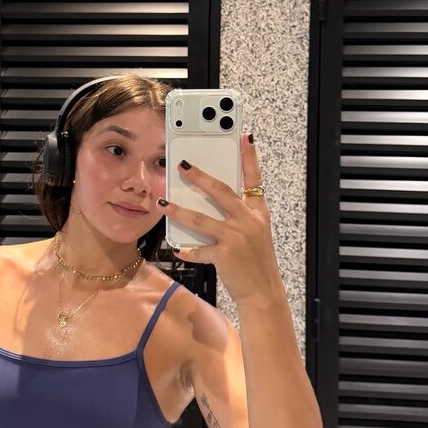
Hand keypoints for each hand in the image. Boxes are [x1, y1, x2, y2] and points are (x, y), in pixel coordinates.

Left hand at [158, 134, 281, 305]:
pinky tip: (178, 249)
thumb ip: (239, 213)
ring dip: (179, 210)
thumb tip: (211, 199)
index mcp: (258, 212)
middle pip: (220, 192)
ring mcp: (236, 238)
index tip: (245, 136)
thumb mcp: (256, 231)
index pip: (254, 179)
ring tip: (163, 203)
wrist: (263, 291)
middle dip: (199, 176)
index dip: (249, 157)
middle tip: (182, 164)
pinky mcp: (225, 256)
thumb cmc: (256, 259)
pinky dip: (188, 250)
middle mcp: (248, 221)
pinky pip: (200, 250)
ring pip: (201, 219)